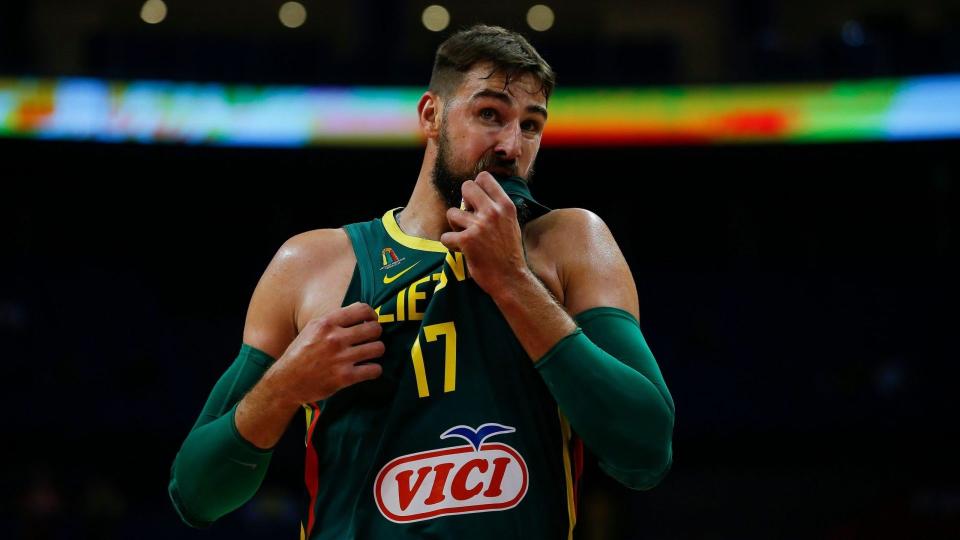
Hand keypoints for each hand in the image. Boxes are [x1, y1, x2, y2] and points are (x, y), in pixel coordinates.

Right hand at [265, 302, 384, 404]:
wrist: (287, 382)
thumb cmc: (300, 353)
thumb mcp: (312, 328)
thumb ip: (334, 319)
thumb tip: (360, 310)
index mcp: (326, 323)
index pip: (362, 310)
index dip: (372, 315)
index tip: (371, 321)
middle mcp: (335, 338)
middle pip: (375, 329)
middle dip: (376, 334)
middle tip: (371, 339)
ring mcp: (341, 358)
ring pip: (378, 348)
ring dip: (376, 351)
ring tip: (369, 354)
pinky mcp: (345, 377)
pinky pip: (375, 369)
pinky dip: (375, 369)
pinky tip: (367, 369)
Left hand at [440, 171, 526, 296]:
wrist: (510, 278)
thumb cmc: (509, 253)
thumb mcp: (511, 224)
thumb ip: (497, 208)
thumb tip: (477, 194)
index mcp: (505, 206)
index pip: (484, 178)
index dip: (476, 187)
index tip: (476, 202)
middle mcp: (493, 212)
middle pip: (466, 186)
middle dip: (463, 202)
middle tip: (468, 218)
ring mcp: (479, 226)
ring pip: (452, 213)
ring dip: (455, 226)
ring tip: (466, 237)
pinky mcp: (466, 240)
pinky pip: (445, 236)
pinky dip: (450, 244)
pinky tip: (462, 250)